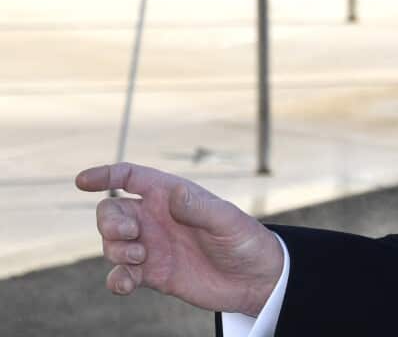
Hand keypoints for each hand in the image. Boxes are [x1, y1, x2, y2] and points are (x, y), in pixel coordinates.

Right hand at [75, 163, 283, 316]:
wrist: (253, 279)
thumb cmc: (245, 241)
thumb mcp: (227, 221)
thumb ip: (200, 208)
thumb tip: (174, 194)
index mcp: (172, 196)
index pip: (131, 177)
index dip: (105, 175)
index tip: (82, 181)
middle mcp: (157, 218)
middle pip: (111, 212)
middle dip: (109, 222)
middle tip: (131, 235)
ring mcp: (152, 246)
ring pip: (111, 243)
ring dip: (115, 250)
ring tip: (140, 258)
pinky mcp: (152, 274)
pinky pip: (120, 275)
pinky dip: (116, 280)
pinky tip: (126, 285)